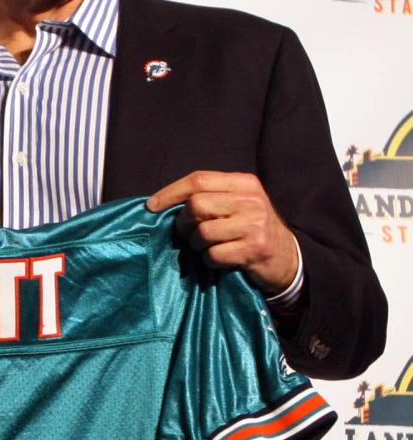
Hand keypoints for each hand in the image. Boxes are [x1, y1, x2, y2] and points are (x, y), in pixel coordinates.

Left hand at [146, 171, 298, 293]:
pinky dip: (209, 260)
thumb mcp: (238, 204)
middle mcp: (251, 200)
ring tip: (207, 247)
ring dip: (196, 245)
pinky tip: (219, 259)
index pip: (198, 180)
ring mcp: (254, 224)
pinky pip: (213, 255)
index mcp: (244, 183)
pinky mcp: (254, 249)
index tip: (151, 206)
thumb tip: (162, 203)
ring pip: (202, 232)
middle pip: (196, 205)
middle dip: (183, 223)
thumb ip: (210, 197)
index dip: (170, 193)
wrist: (288, 257)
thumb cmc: (252, 229)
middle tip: (188, 234)